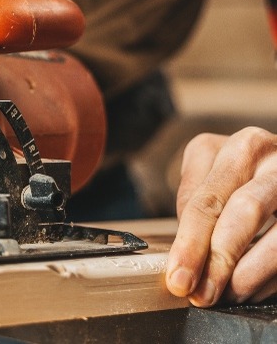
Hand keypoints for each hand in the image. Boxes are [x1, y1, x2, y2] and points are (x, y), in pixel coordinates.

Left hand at [166, 127, 276, 306]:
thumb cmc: (242, 180)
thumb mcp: (212, 179)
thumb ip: (196, 207)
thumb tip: (182, 257)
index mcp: (235, 149)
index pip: (205, 200)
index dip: (190, 244)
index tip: (177, 278)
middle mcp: (270, 155)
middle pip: (244, 211)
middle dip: (219, 260)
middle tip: (200, 294)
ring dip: (248, 274)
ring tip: (225, 295)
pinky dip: (269, 278)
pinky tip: (249, 289)